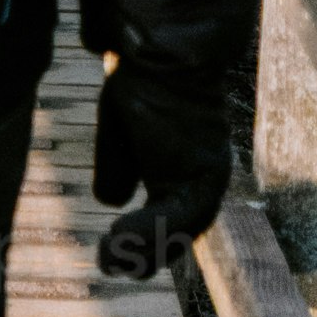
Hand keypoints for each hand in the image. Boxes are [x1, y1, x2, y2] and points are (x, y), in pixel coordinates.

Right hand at [88, 60, 227, 287]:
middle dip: (144, 255)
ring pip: (179, 232)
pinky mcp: (205, 173)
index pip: (169, 219)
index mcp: (185, 170)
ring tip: (107, 256)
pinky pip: (176, 216)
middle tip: (108, 263)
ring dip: (141, 250)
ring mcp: (209, 178)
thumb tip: (110, 202)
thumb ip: (117, 168)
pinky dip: (145, 232)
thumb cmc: (141, 83)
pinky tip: (116, 237)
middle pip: (178, 234)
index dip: (141, 239)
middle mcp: (204, 178)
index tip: (110, 250)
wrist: (163, 53)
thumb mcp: (118, 134)